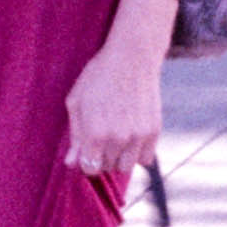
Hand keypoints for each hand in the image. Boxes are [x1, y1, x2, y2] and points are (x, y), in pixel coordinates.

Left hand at [65, 25, 163, 182]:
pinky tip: (132, 138)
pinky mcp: (154, 131)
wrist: (132, 57)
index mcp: (95, 133)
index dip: (87, 160)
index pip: (90, 168)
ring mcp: (138, 136)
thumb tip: (72, 163)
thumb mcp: (77, 102)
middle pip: (108, 167)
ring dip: (120, 158)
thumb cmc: (98, 76)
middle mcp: (118, 138)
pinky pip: (146, 159)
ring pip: (127, 167)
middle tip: (103, 136)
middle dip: (102, 157)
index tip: (88, 149)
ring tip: (117, 139)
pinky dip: (138, 154)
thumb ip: (75, 135)